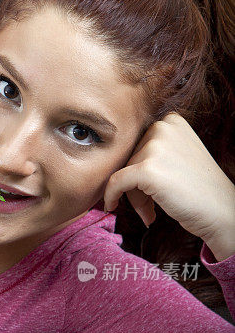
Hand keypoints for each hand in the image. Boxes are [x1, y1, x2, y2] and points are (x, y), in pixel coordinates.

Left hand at [103, 112, 234, 248]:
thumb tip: (113, 162)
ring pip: (123, 172)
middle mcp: (163, 127)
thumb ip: (151, 152)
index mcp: (171, 121)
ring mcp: (155, 147)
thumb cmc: (199, 190)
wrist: (221, 211)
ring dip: (134, 196)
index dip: (139, 170)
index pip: (137, 145)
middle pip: (129, 158)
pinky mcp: (147, 169)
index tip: (149, 189)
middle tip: (151, 206)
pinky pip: (115, 182)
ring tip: (151, 211)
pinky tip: (112, 206)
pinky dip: (111, 196)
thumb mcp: (177, 157)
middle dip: (135, 185)